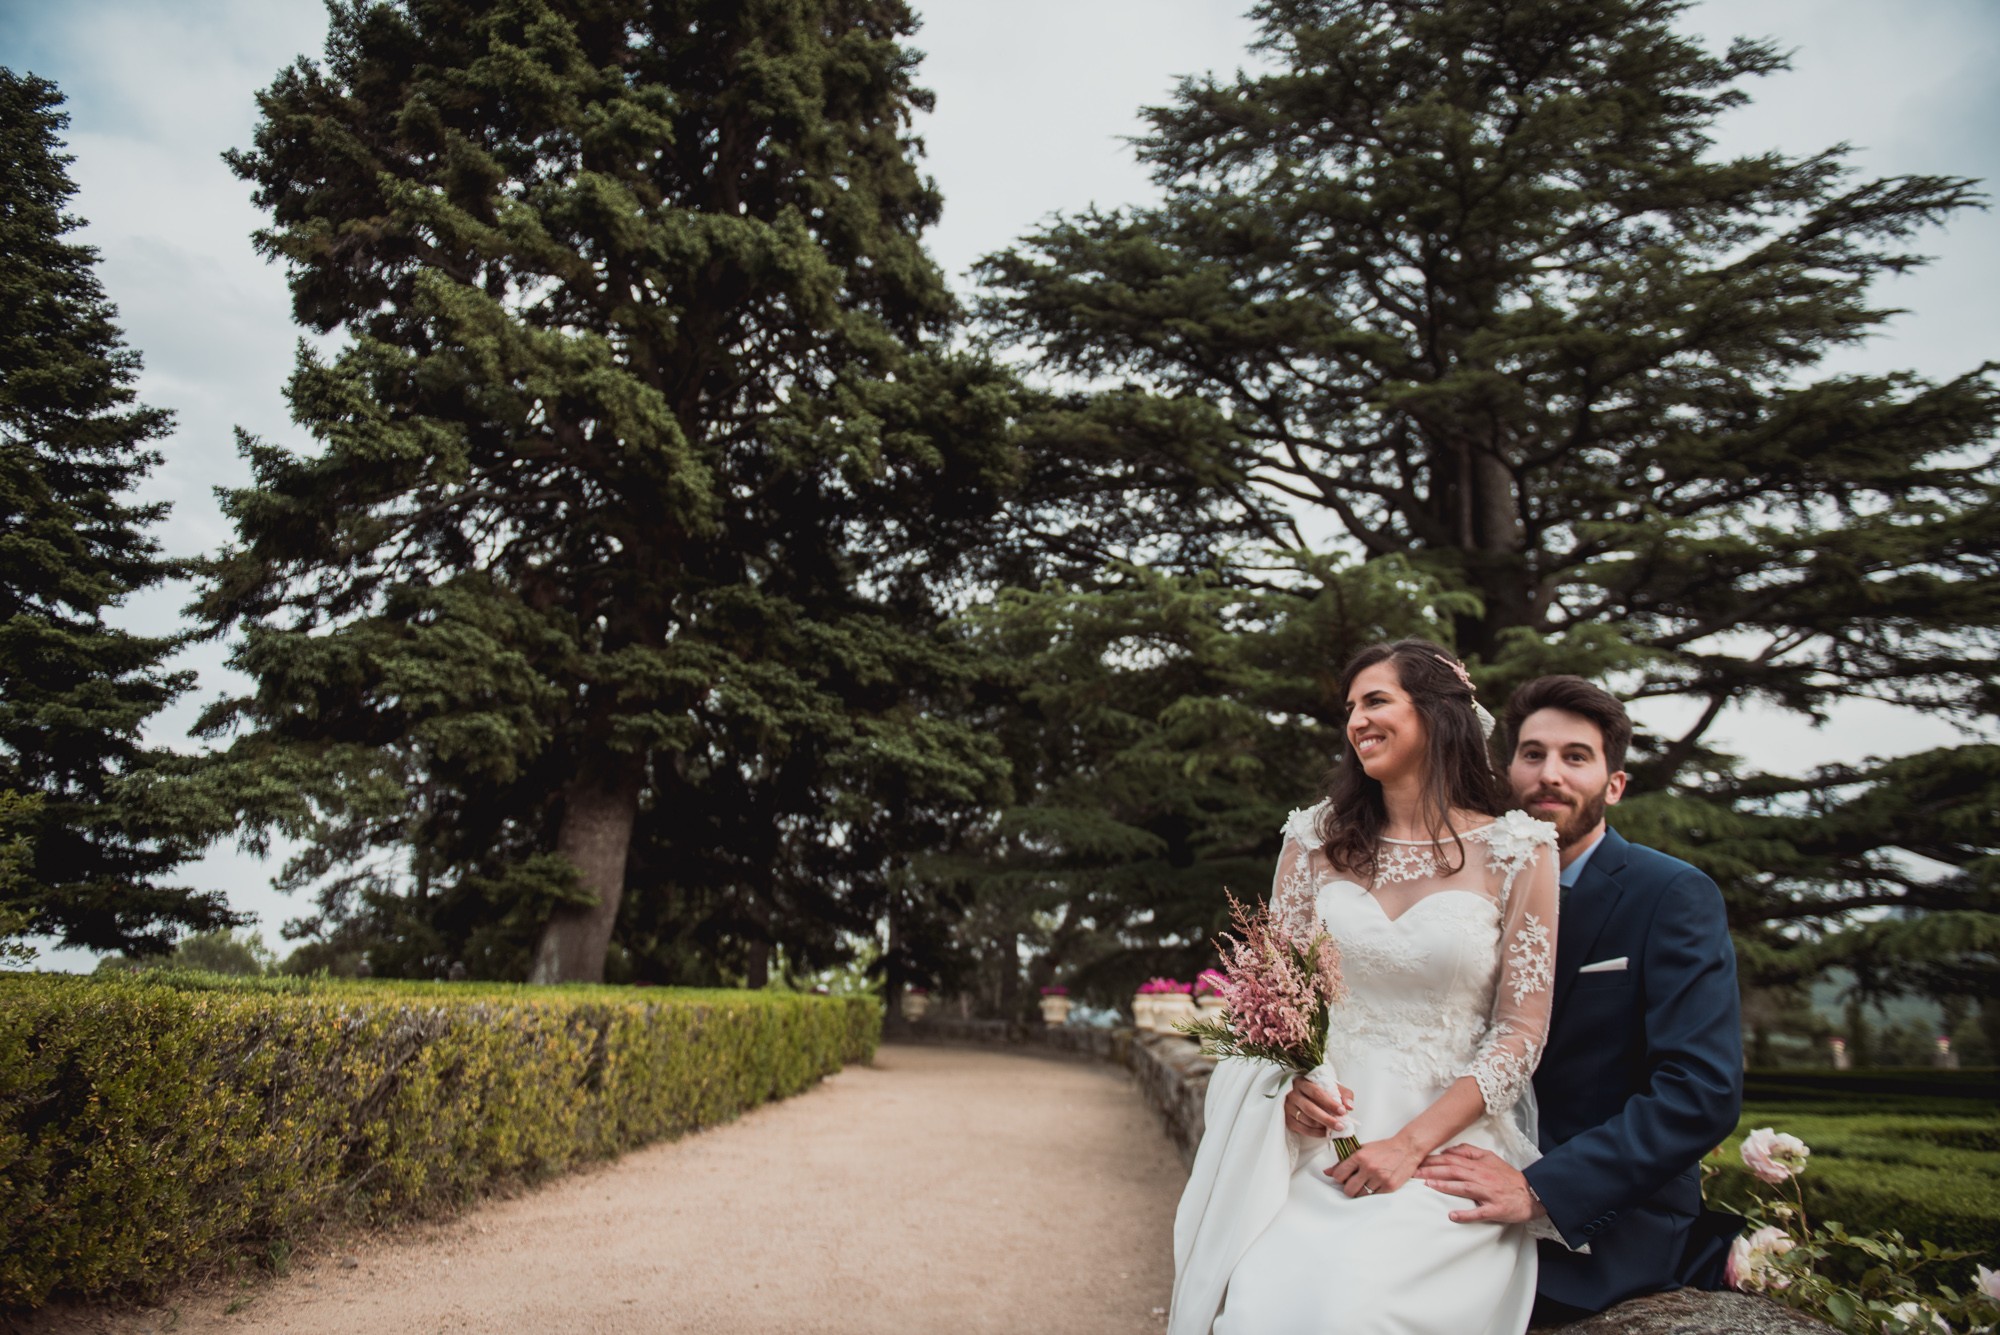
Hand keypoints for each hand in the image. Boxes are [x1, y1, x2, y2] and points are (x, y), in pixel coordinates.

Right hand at [1284, 1073, 1353, 1136]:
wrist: (1302, 1095)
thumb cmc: (1319, 1090)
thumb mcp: (1332, 1087)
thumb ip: (1343, 1094)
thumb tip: (1349, 1106)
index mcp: (1303, 1082)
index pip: (1316, 1093)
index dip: (1330, 1103)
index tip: (1343, 1111)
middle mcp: (1292, 1094)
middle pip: (1310, 1109)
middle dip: (1327, 1119)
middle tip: (1341, 1126)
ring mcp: (1288, 1107)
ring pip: (1307, 1120)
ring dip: (1322, 1127)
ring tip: (1335, 1129)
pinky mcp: (1287, 1119)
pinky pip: (1302, 1129)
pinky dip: (1316, 1133)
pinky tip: (1325, 1132)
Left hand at [1324, 1133, 1422, 1196]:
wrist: (1407, 1148)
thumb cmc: (1383, 1148)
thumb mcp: (1362, 1149)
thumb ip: (1343, 1161)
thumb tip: (1327, 1172)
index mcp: (1359, 1156)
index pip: (1339, 1175)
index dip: (1339, 1178)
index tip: (1344, 1177)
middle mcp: (1369, 1167)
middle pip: (1348, 1190)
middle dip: (1349, 1188)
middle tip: (1354, 1184)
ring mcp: (1380, 1178)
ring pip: (1361, 1195)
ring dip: (1361, 1192)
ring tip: (1366, 1184)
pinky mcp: (1390, 1187)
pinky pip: (1374, 1198)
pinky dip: (1373, 1194)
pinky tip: (1376, 1186)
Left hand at [1412, 1144, 1545, 1223]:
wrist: (1531, 1192)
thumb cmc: (1508, 1177)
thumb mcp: (1490, 1158)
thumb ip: (1469, 1152)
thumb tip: (1449, 1151)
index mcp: (1479, 1166)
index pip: (1451, 1161)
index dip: (1433, 1161)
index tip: (1417, 1162)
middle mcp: (1482, 1177)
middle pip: (1453, 1172)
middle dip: (1432, 1172)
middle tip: (1414, 1173)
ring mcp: (1488, 1194)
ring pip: (1464, 1188)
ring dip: (1445, 1187)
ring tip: (1428, 1186)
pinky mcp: (1495, 1209)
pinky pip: (1479, 1212)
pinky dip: (1466, 1215)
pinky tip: (1453, 1216)